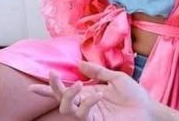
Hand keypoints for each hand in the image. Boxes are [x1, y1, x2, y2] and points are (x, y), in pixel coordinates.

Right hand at [29, 61, 154, 120]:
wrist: (147, 109)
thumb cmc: (134, 94)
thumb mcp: (116, 77)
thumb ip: (97, 71)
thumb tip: (79, 64)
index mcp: (89, 92)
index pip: (66, 89)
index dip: (49, 88)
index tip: (30, 87)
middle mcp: (86, 103)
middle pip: (61, 97)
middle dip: (53, 87)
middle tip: (52, 74)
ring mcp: (90, 113)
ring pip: (66, 108)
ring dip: (68, 95)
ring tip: (78, 86)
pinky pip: (83, 114)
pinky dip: (88, 103)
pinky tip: (99, 95)